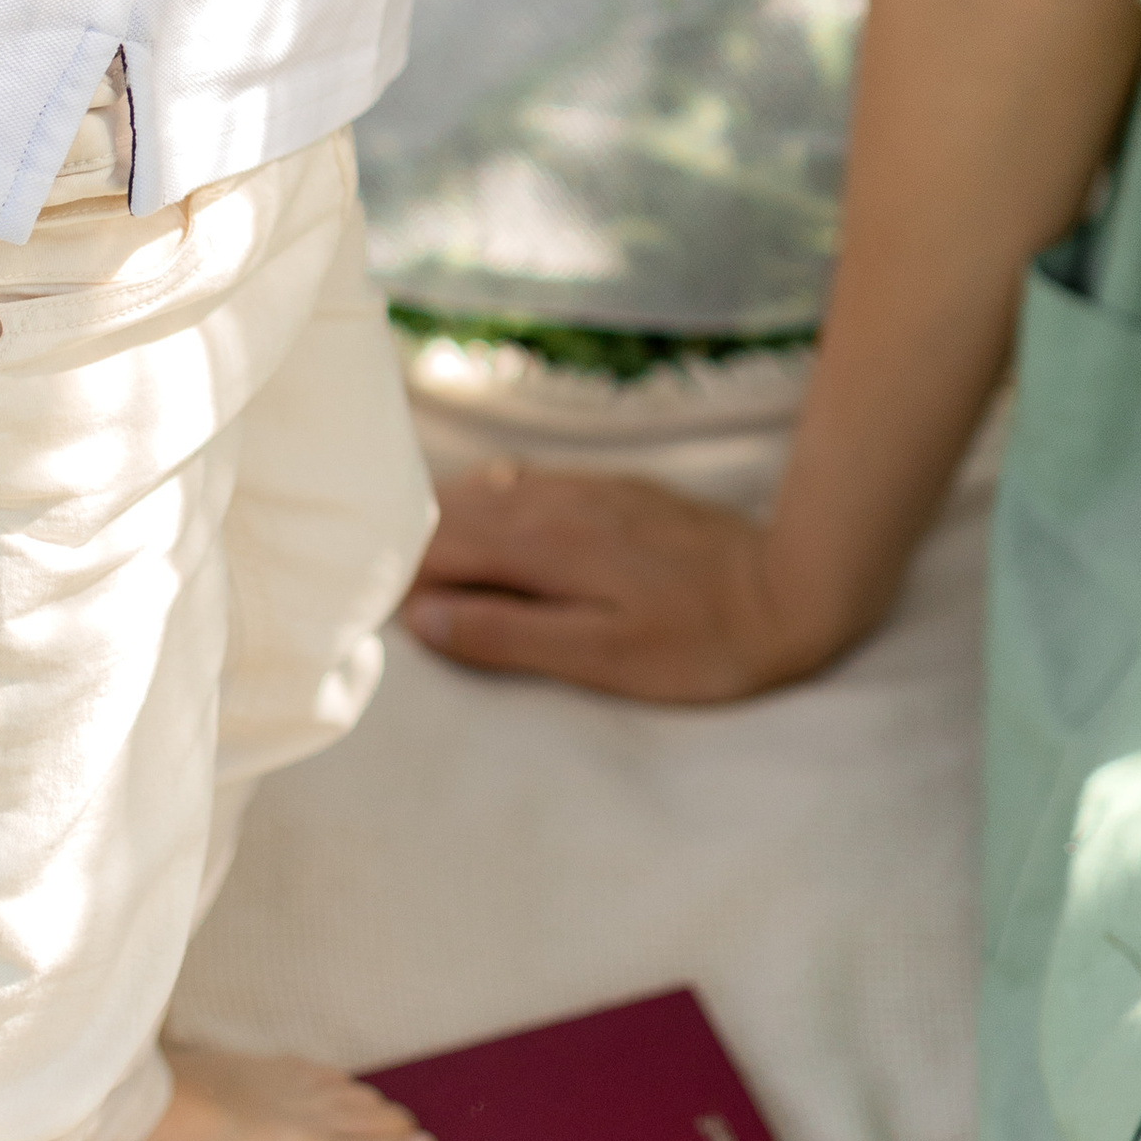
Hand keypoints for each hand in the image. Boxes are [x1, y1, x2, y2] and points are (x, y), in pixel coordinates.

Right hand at [400, 460, 847, 703]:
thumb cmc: (697, 644)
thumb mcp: (601, 660)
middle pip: (459, 509)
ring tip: (402, 535)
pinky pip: (532, 481)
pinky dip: (493, 495)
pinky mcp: (618, 490)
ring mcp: (591, 491)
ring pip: (494, 489)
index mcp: (547, 547)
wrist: (789, 587)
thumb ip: (510, 635)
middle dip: (408, 534)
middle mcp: (560, 504)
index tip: (351, 592)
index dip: (394, 569)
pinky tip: (485, 501)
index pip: (443, 546)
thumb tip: (427, 618)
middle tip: (360, 564)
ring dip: (446, 511)